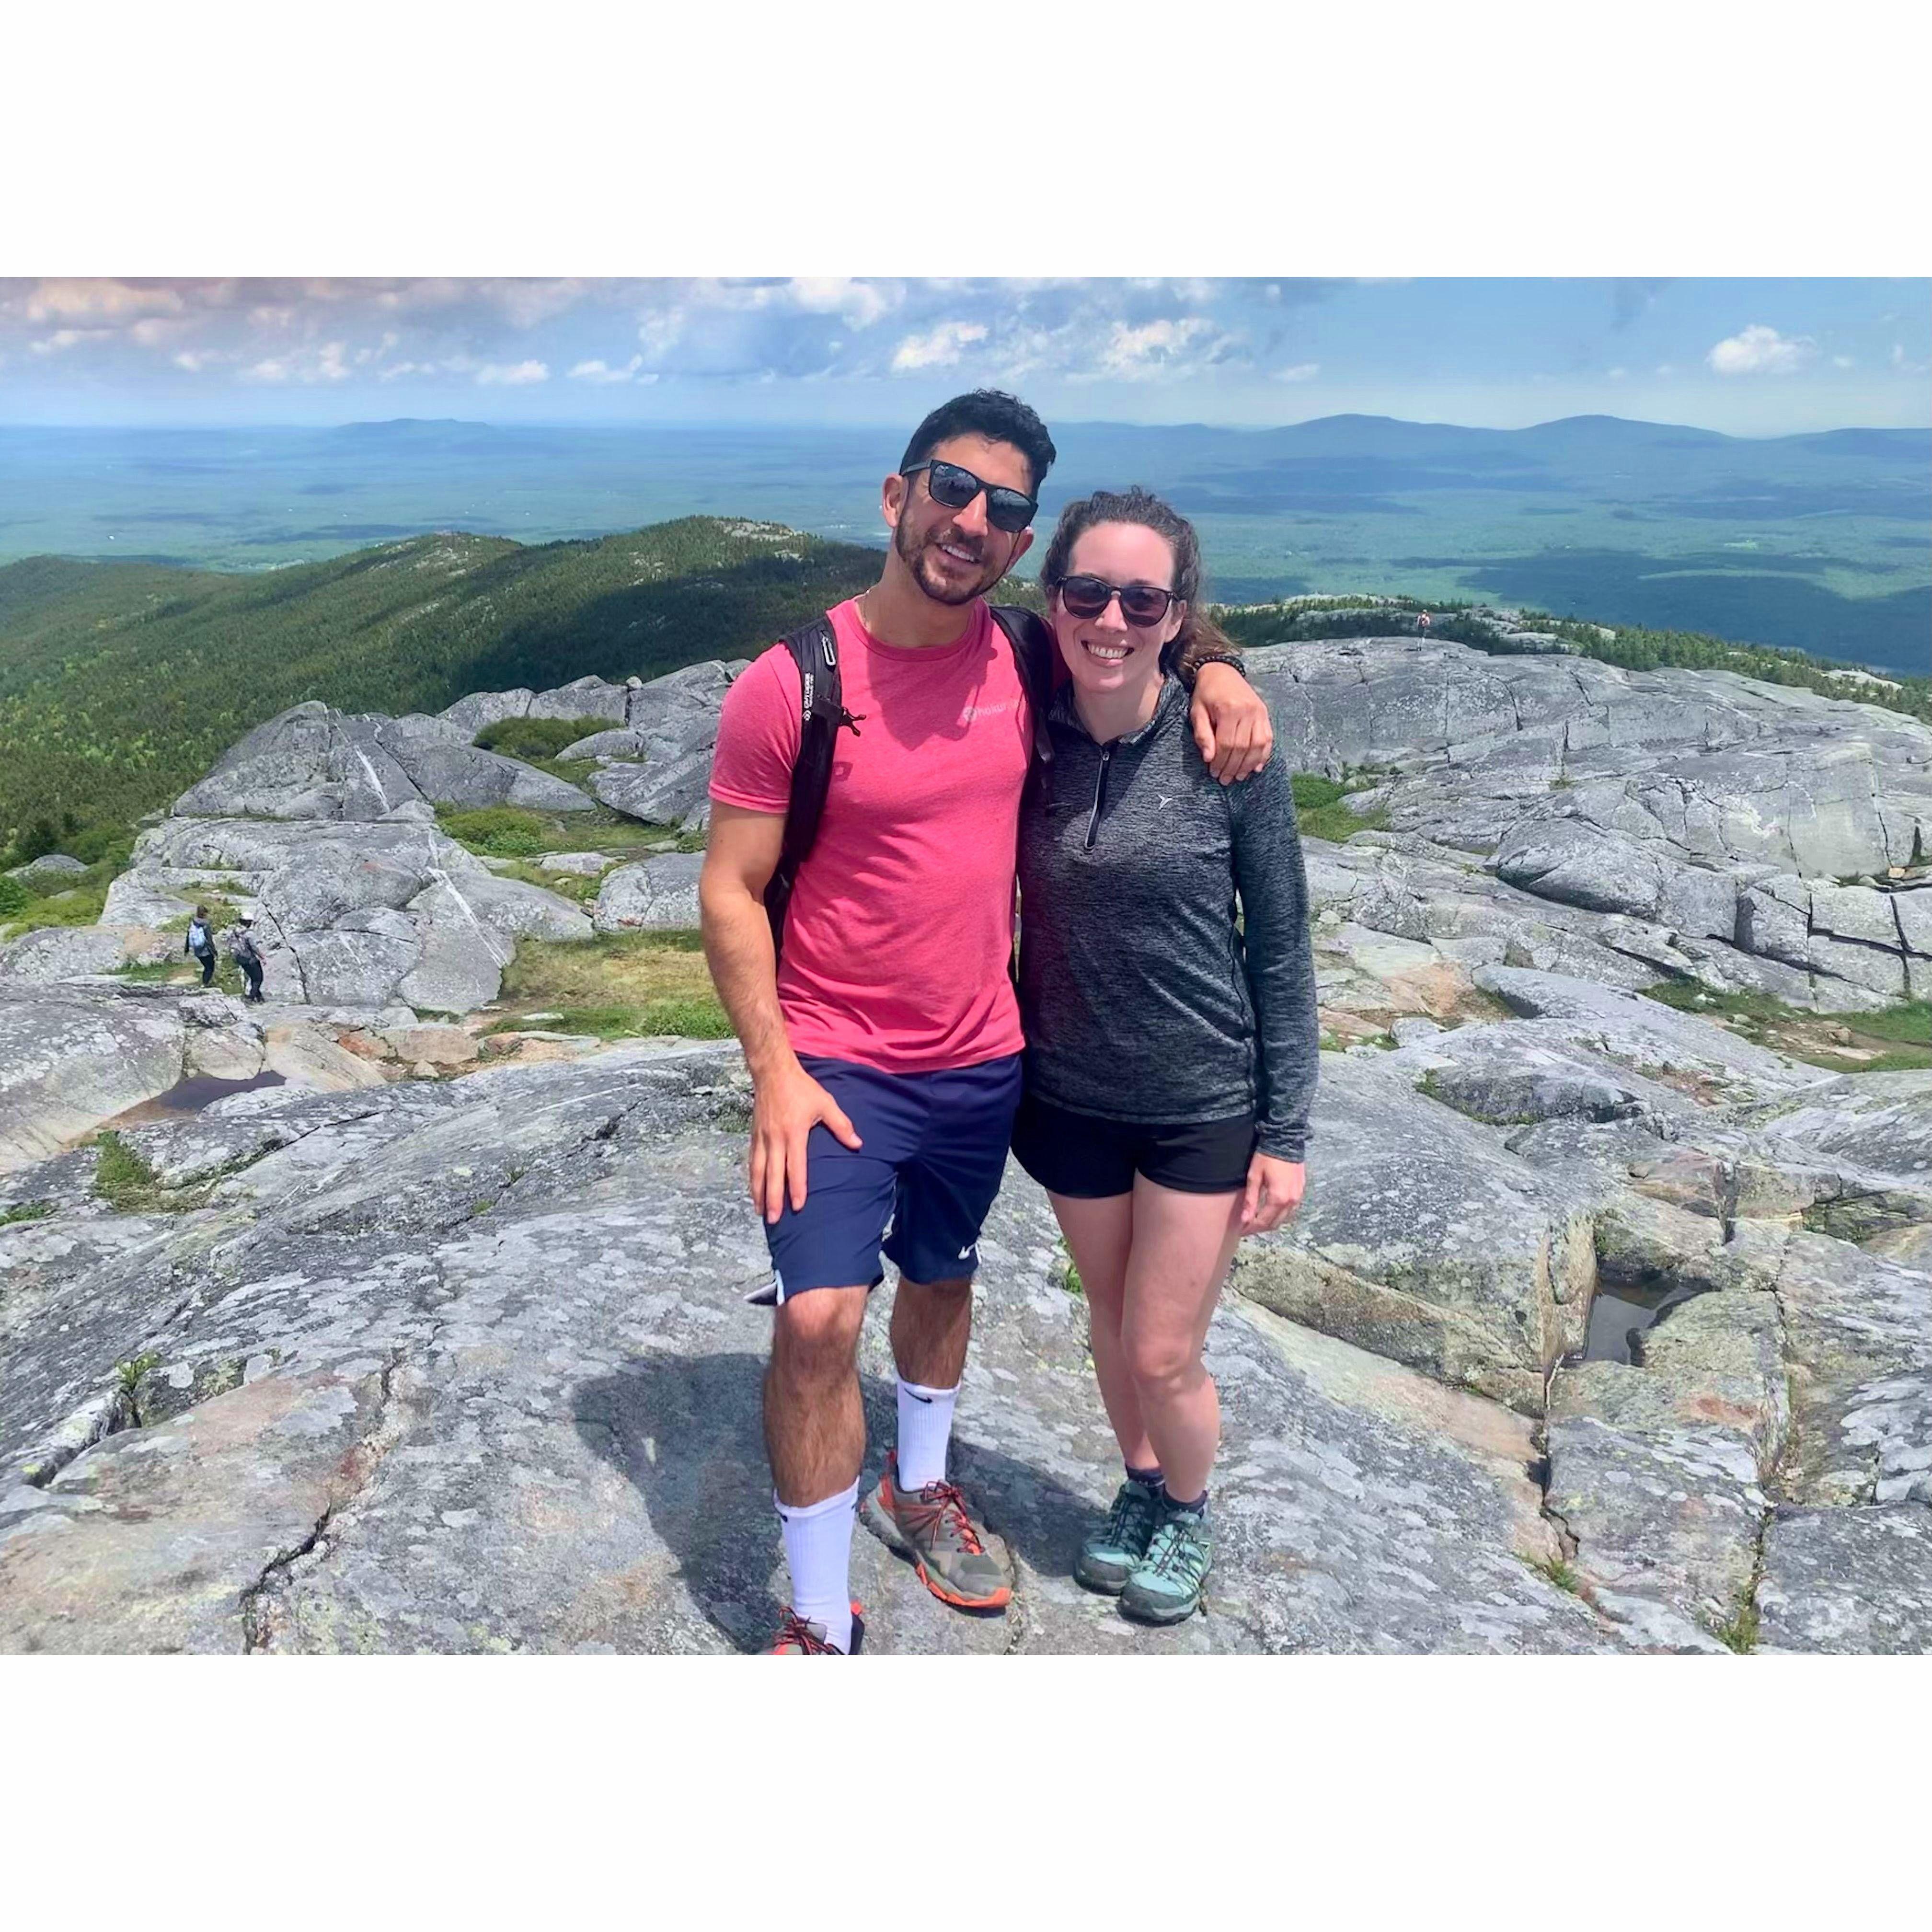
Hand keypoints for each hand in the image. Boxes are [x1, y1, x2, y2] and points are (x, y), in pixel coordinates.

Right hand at [749, 1058, 861, 1224]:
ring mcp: (762, 1138)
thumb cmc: (802, 1088)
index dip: (796, 1188)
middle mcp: (775, 1139)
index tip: (797, 1206)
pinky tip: (753, 1188)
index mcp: (794, 1134)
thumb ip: (841, 1125)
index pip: (795, 1167)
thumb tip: (857, 1144)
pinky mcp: (754, 1134)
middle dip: (772, 1199)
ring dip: (758, 1192)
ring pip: (758, 1170)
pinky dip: (751, 1177)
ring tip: (760, 1211)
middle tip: (773, 1220)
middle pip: (772, 1174)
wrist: (772, 1071)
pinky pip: (751, 1160)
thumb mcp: (825, 1103)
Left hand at [1190, 663, 1273, 783]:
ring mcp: (1259, 712)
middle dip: (1233, 766)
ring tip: (1239, 776)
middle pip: (1243, 747)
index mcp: (1229, 709)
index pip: (1227, 744)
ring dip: (1249, 764)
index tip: (1214, 773)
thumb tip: (1208, 758)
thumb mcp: (1197, 712)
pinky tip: (1256, 767)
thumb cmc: (1206, 694)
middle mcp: (1247, 711)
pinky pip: (1268, 738)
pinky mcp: (1265, 713)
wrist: (1222, 672)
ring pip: (1258, 745)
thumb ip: (1203, 735)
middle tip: (1225, 779)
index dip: (1221, 761)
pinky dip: (1263, 755)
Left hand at [1239, 1153, 1303, 1233]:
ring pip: (1284, 1219)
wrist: (1285, 1140)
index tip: (1241, 1229)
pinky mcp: (1301, 1191)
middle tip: (1246, 1226)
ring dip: (1270, 1222)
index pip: (1263, 1222)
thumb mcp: (1254, 1177)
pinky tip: (1270, 1210)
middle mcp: (1291, 1201)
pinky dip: (1280, 1214)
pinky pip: (1290, 1210)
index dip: (1251, 1228)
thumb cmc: (1267, 1156)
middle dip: (1259, 1227)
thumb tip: (1245, 1219)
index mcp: (1278, 1198)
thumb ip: (1250, 1200)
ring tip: (1256, 1219)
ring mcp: (1298, 1196)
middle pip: (1274, 1223)